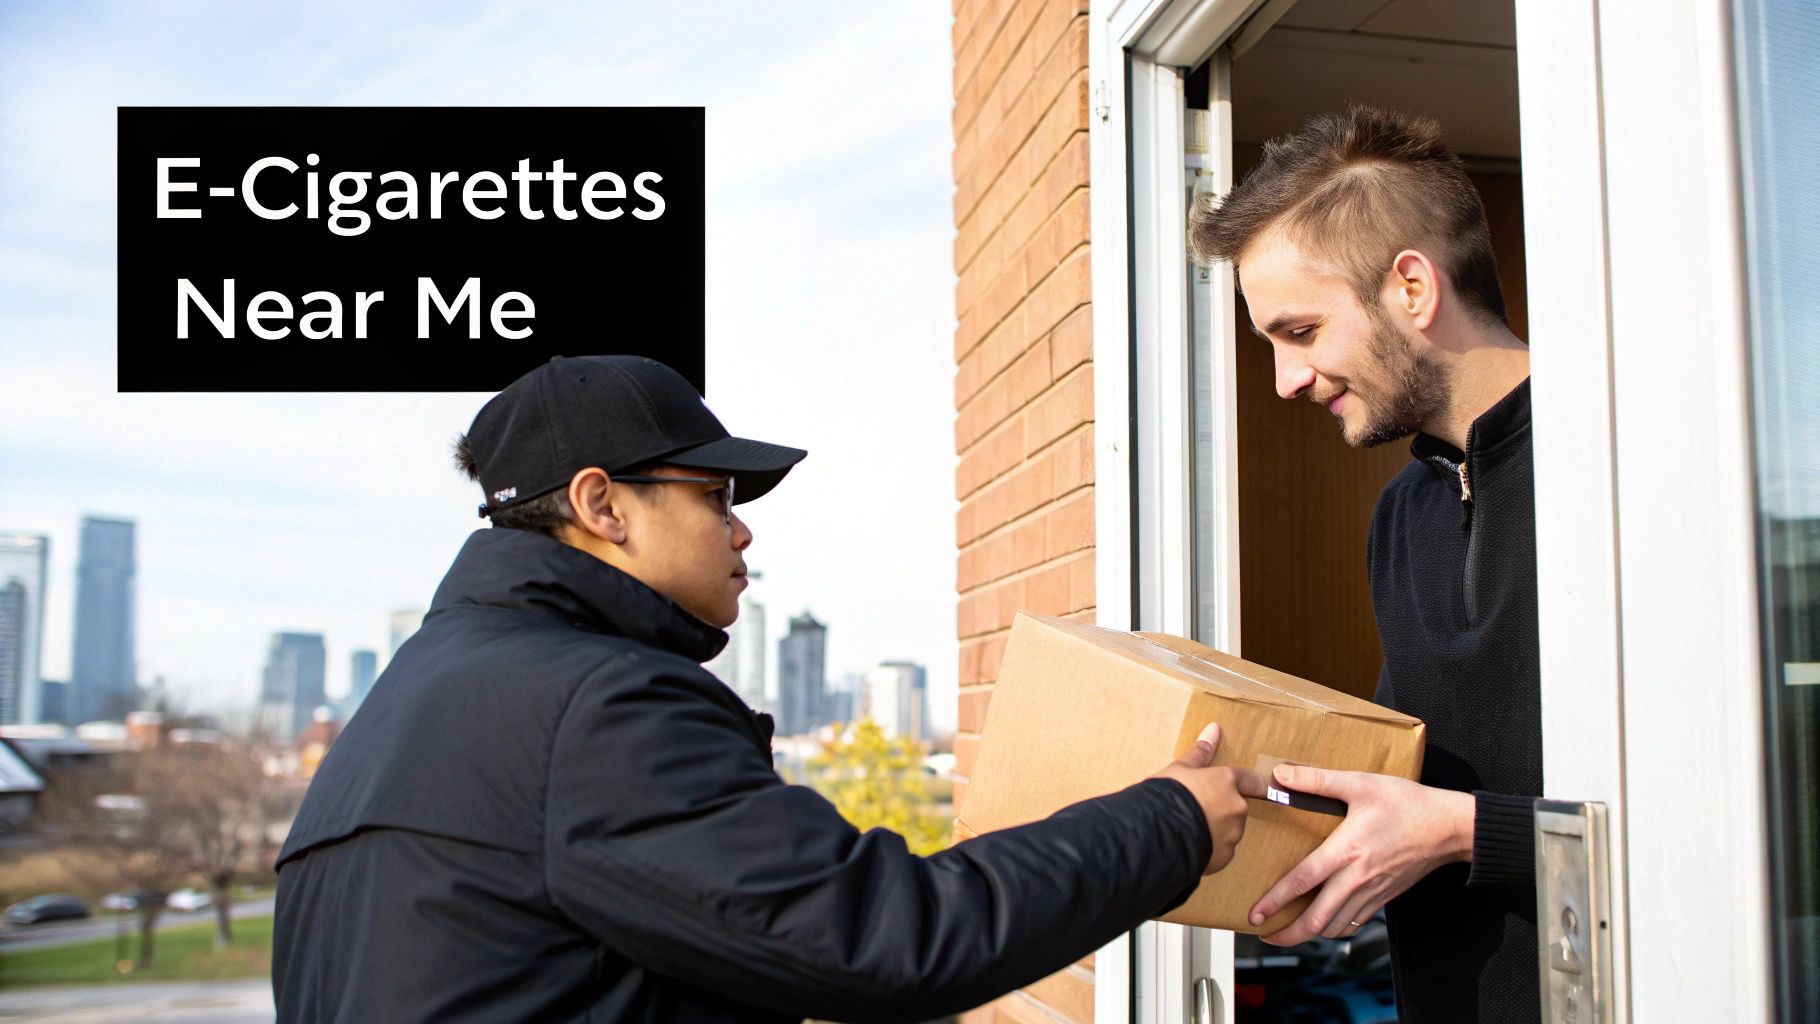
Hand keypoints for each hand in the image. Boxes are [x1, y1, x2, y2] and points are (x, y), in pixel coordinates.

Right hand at [1150, 724, 1267, 873]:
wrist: (1155, 833)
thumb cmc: (1167, 795)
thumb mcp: (1180, 769)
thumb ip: (1200, 752)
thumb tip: (1214, 728)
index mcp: (1227, 783)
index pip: (1252, 781)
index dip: (1253, 783)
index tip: (1257, 786)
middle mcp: (1236, 808)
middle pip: (1236, 808)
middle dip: (1221, 809)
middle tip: (1197, 810)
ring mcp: (1231, 835)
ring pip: (1228, 831)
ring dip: (1215, 829)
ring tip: (1189, 829)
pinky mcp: (1223, 858)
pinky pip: (1219, 851)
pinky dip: (1209, 848)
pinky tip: (1189, 844)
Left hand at [1249, 765, 1473, 943]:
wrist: (1448, 827)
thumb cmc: (1407, 803)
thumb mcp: (1360, 784)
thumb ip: (1317, 780)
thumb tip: (1279, 775)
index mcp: (1346, 851)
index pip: (1303, 882)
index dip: (1276, 901)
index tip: (1255, 914)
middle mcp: (1357, 878)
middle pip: (1317, 919)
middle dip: (1288, 934)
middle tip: (1265, 935)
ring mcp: (1372, 892)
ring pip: (1336, 927)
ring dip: (1310, 934)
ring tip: (1289, 933)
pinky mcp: (1384, 898)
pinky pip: (1355, 923)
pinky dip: (1334, 929)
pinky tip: (1324, 923)